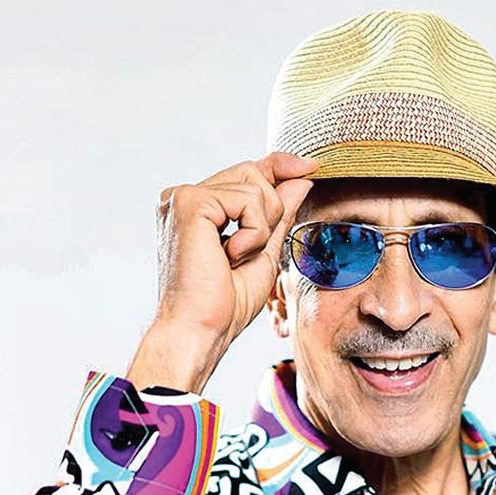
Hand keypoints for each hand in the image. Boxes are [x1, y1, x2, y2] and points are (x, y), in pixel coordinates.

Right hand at [126, 152, 317, 391]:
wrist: (201, 329)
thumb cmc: (225, 304)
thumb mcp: (263, 251)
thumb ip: (279, 214)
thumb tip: (302, 178)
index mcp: (198, 209)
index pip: (244, 172)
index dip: (280, 165)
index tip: (312, 167)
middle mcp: (185, 197)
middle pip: (252, 171)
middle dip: (271, 209)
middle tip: (252, 250)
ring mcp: (183, 197)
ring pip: (254, 184)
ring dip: (261, 226)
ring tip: (236, 258)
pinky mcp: (189, 202)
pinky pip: (247, 199)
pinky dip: (253, 231)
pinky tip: (231, 255)